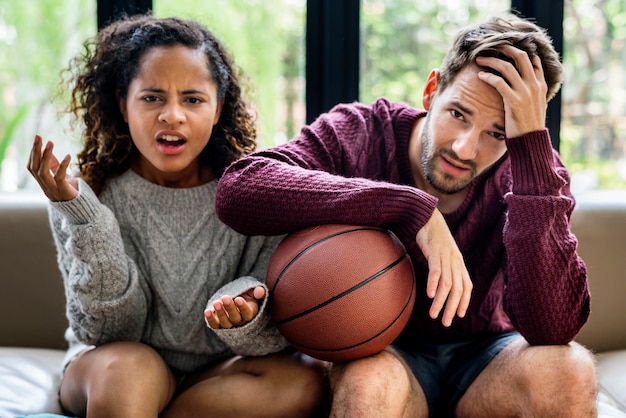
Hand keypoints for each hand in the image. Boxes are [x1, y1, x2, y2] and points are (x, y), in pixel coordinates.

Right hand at [27, 134, 78, 200]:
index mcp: (43, 184)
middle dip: (36, 151)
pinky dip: (62, 166)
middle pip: (34, 168)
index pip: (32, 168)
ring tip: (50, 143)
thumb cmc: (72, 192)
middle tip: (39, 136)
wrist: (83, 210)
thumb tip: (48, 151)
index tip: (37, 140)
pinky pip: (60, 178)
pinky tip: (68, 156)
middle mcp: (45, 187)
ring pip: (42, 172)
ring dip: (45, 156)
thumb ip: (54, 166)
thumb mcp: (61, 177)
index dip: (33, 154)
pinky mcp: (64, 192)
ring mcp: (53, 190)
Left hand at [204, 286, 264, 328]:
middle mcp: (240, 321)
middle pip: (236, 318)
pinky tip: (207, 311)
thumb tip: (260, 292)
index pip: (248, 313)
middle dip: (230, 308)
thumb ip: (257, 291)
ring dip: (220, 314)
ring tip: (216, 303)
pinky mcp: (219, 325)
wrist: (234, 298)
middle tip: (225, 298)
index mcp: (250, 313)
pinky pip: (215, 325)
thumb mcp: (252, 291)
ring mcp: (229, 324)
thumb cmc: (246, 294)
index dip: (243, 307)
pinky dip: (211, 320)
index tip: (238, 299)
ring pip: (225, 323)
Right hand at [416, 209, 472, 326]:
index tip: (459, 315)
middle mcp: (455, 261)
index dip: (464, 302)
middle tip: (446, 323)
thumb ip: (445, 267)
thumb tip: (442, 282)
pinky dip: (434, 283)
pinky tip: (430, 295)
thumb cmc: (434, 237)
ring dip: (441, 302)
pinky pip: (436, 271)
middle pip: (458, 289)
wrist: (428, 217)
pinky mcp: (435, 252)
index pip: (467, 286)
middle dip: (452, 308)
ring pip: (447, 284)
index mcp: (459, 263)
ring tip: (434, 315)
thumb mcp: (443, 253)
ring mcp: (446, 257)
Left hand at [476, 44, 548, 137]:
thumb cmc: (528, 124)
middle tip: (491, 46)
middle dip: (505, 48)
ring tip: (480, 59)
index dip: (519, 50)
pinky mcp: (515, 101)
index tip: (505, 47)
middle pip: (521, 56)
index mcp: (540, 84)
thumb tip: (521, 84)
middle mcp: (535, 85)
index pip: (533, 60)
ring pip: (508, 67)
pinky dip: (488, 76)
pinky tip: (480, 76)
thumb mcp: (534, 105)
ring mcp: (526, 92)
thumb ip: (531, 92)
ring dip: (492, 60)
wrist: (531, 141)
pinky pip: (499, 82)